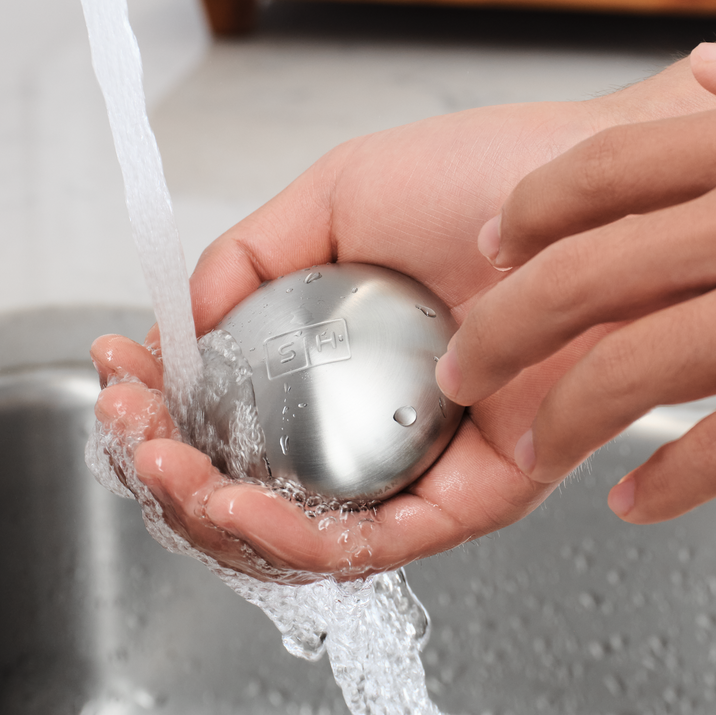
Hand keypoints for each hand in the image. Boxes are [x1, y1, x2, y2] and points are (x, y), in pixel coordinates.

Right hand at [93, 93, 646, 578]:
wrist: (594, 183)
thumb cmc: (488, 176)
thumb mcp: (338, 193)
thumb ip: (252, 256)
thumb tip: (185, 326)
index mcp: (333, 357)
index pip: (228, 409)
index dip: (161, 406)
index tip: (120, 377)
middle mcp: (371, 417)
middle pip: (250, 483)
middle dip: (170, 473)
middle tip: (134, 435)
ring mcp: (422, 458)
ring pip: (301, 530)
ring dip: (216, 517)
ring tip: (171, 471)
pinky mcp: (480, 488)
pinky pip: (380, 538)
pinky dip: (301, 535)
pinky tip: (245, 502)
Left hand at [438, 14, 715, 523]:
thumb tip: (709, 65)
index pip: (602, 173)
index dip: (531, 214)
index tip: (500, 245)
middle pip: (581, 277)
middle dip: (503, 325)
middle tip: (464, 361)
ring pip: (630, 369)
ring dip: (564, 414)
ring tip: (534, 441)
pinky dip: (667, 483)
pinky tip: (638, 501)